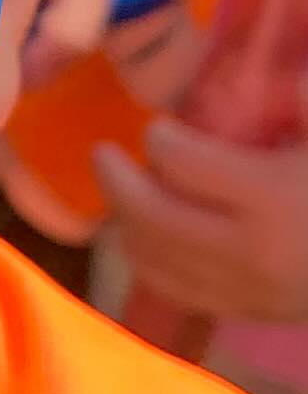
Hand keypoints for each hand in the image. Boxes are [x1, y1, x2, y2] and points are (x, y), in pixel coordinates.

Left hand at [98, 117, 307, 324]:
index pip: (185, 164)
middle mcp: (251, 250)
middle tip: (103, 154)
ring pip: (157, 261)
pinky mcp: (252, 313)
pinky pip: (180, 292)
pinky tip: (142, 240)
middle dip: (117, 181)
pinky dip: (149, 264)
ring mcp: (249, 290)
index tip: (157, 129)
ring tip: (119, 194)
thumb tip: (289, 79)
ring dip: (126, 224)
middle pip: (154, 216)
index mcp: (273, 196)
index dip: (160, 140)